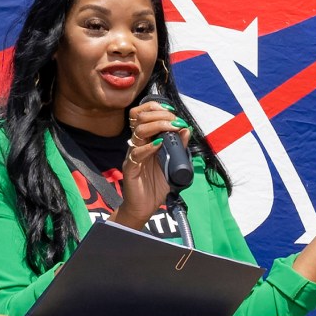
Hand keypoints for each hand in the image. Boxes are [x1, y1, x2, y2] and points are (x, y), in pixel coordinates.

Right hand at [109, 98, 191, 227]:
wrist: (144, 207)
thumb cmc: (156, 185)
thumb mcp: (172, 163)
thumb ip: (179, 147)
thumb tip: (186, 128)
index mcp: (146, 140)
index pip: (144, 114)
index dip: (156, 108)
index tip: (172, 111)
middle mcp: (138, 144)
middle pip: (141, 118)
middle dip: (160, 115)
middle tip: (175, 120)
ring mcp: (133, 155)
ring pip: (139, 132)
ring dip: (157, 126)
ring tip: (171, 127)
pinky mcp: (130, 167)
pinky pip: (136, 153)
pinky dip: (149, 147)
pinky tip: (159, 144)